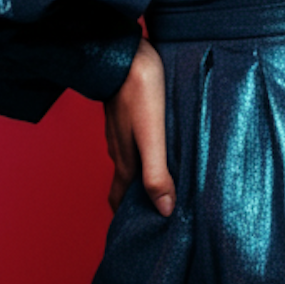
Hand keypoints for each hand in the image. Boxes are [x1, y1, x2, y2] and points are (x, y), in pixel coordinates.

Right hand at [104, 37, 175, 217]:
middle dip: (136, 200)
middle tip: (154, 213)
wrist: (124, 50)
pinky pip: (134, 141)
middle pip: (125, 182)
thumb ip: (157, 172)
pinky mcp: (127, 112)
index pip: (120, 198)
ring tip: (162, 184)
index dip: (127, 217)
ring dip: (142, 175)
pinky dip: (145, 152)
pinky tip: (160, 147)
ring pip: (130, 160)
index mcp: (124, 158)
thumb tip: (165, 210)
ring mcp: (120, 129)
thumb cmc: (140, 90)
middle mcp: (118, 147)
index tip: (138, 234)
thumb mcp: (152, 136)